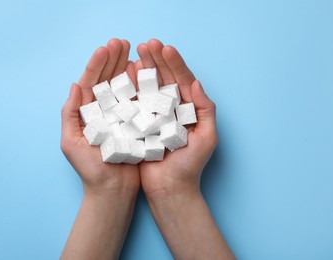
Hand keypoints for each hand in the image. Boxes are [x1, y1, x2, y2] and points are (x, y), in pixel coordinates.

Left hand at [61, 38, 139, 193]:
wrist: (113, 190)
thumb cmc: (90, 169)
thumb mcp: (71, 143)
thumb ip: (70, 115)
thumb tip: (75, 86)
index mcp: (86, 112)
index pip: (91, 83)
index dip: (97, 64)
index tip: (106, 48)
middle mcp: (103, 111)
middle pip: (108, 80)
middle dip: (114, 60)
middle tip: (122, 42)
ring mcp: (120, 116)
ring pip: (123, 87)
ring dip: (127, 68)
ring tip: (134, 51)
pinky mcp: (135, 123)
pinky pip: (137, 101)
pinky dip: (140, 86)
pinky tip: (144, 72)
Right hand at [135, 39, 232, 258]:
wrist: (169, 189)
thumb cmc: (190, 166)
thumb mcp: (206, 138)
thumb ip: (205, 111)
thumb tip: (198, 84)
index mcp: (188, 109)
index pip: (183, 81)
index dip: (175, 64)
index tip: (165, 48)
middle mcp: (171, 109)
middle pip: (164, 79)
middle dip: (156, 60)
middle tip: (147, 44)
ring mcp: (154, 116)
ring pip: (148, 88)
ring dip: (142, 70)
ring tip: (135, 53)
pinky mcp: (140, 125)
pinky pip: (135, 103)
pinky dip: (131, 88)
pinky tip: (125, 74)